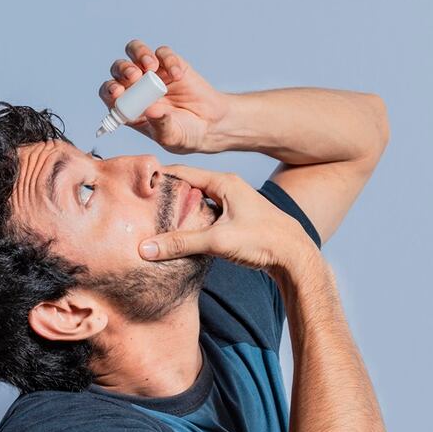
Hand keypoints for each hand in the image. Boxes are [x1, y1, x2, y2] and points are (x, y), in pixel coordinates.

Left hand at [99, 40, 230, 153]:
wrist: (209, 125)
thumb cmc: (184, 134)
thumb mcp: (170, 136)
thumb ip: (160, 125)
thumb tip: (150, 110)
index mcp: (129, 106)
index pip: (109, 92)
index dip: (110, 89)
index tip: (117, 92)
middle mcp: (136, 86)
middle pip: (119, 68)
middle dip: (123, 70)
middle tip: (134, 76)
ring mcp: (153, 73)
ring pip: (136, 52)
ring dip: (140, 55)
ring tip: (151, 66)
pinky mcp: (170, 64)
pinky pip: (164, 54)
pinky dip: (168, 60)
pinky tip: (177, 75)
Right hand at [137, 165, 317, 273]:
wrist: (296, 257)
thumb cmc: (263, 240)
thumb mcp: (218, 240)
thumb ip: (181, 243)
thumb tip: (146, 248)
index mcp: (224, 183)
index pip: (183, 173)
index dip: (159, 178)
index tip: (136, 185)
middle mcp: (229, 188)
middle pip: (190, 188)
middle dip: (167, 196)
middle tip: (141, 205)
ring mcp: (234, 204)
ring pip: (199, 204)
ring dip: (181, 212)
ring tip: (156, 221)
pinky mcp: (237, 220)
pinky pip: (208, 217)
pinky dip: (194, 223)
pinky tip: (182, 235)